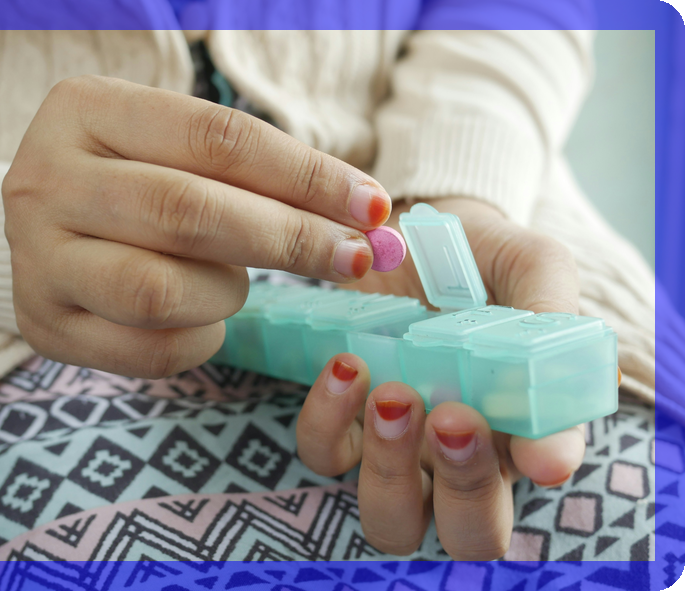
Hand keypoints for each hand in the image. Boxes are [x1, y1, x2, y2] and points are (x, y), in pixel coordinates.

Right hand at [2, 76, 391, 377]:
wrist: (49, 226)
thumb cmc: (137, 179)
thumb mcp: (180, 150)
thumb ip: (262, 175)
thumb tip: (370, 219)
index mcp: (85, 110)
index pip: (216, 138)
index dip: (305, 176)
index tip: (371, 206)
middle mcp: (44, 179)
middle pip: (188, 213)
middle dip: (289, 239)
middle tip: (352, 258)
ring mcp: (34, 257)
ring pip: (161, 291)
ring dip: (227, 293)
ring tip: (234, 282)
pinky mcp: (42, 324)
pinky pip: (147, 349)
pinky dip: (200, 339)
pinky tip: (204, 318)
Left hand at [296, 197, 584, 558]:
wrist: (408, 226)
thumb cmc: (480, 256)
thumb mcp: (530, 268)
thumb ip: (549, 325)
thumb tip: (554, 445)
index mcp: (519, 427)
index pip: (538, 477)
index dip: (537, 472)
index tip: (532, 447)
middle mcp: (458, 454)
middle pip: (467, 532)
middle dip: (464, 490)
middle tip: (453, 417)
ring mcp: (395, 445)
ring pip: (391, 516)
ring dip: (391, 467)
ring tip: (392, 393)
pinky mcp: (340, 420)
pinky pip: (324, 455)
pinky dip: (328, 422)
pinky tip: (345, 366)